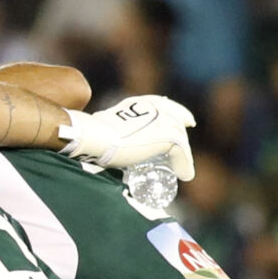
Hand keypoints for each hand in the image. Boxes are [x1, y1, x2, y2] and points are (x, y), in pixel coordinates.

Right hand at [60, 95, 196, 176]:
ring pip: (180, 137)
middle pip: (176, 118)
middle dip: (183, 128)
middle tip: (185, 144)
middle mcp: (155, 107)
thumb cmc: (92, 134)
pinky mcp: (169, 136)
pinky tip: (185, 175)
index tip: (178, 121)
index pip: (162, 105)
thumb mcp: (104, 127)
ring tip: (183, 168)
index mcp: (139, 103)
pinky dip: (185, 165)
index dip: (172, 113)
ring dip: (184, 153)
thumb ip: (107, 131)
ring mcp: (164, 121)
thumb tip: (94, 142)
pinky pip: (182, 152)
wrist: (96, 136)